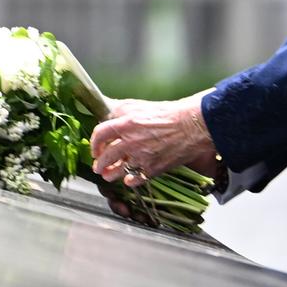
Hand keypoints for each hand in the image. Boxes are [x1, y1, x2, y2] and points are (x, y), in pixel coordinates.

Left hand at [89, 94, 220, 187]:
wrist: (192, 126)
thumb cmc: (168, 113)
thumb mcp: (139, 105)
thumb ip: (120, 111)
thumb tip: (106, 115)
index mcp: (126, 123)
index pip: (100, 134)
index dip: (94, 143)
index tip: (95, 148)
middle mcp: (131, 141)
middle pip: (106, 156)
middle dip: (99, 163)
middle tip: (98, 166)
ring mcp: (142, 156)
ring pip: (118, 171)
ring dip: (110, 175)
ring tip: (108, 176)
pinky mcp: (153, 168)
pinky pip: (136, 179)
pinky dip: (130, 181)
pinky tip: (128, 180)